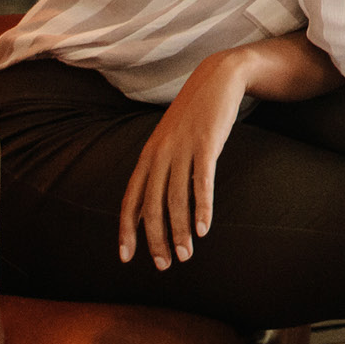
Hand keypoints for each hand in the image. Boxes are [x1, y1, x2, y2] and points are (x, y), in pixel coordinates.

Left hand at [118, 51, 247, 267]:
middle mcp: (159, 155)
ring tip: (185, 256)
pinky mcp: (206, 144)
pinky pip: (202, 182)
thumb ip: (162, 168)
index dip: (127, 230)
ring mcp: (182, 149)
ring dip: (180, 231)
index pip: (130, 200)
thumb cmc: (195, 114)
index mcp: (148, 157)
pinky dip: (202, 207)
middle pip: (152, 206)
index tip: (127, 257)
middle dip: (156, 239)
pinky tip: (204, 228)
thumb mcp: (170, 140)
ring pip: (176, 199)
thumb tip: (154, 201)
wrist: (217, 78)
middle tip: (163, 265)